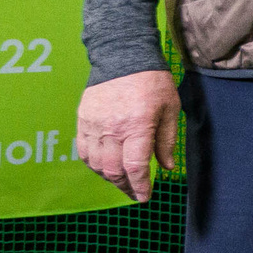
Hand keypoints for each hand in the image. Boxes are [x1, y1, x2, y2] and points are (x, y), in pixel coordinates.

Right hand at [74, 69, 179, 202]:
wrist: (122, 55)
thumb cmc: (152, 82)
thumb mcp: (170, 109)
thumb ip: (167, 140)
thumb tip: (166, 167)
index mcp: (137, 126)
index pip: (135, 167)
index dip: (140, 186)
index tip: (144, 197)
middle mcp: (112, 129)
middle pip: (113, 170)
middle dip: (125, 186)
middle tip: (135, 192)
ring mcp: (94, 125)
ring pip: (96, 164)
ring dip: (109, 178)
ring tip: (122, 181)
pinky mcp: (83, 120)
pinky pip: (84, 151)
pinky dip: (93, 164)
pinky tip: (105, 167)